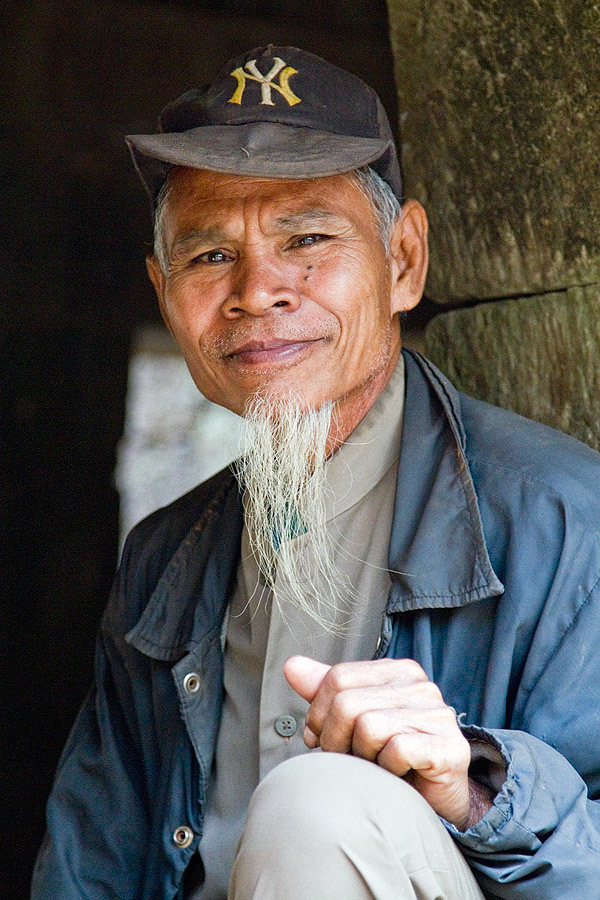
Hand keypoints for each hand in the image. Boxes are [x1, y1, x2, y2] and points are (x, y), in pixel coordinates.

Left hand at [284, 655, 479, 829]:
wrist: (431, 801)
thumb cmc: (389, 759)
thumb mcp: (351, 720)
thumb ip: (324, 691)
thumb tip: (292, 666)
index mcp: (397, 671)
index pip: (338, 677)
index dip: (319, 713)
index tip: (320, 737)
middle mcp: (421, 686)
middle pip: (348, 705)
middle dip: (336, 741)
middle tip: (348, 758)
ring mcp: (438, 714)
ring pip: (368, 728)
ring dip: (363, 758)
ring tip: (376, 766)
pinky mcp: (447, 746)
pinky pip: (396, 751)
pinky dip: (387, 771)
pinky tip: (397, 775)